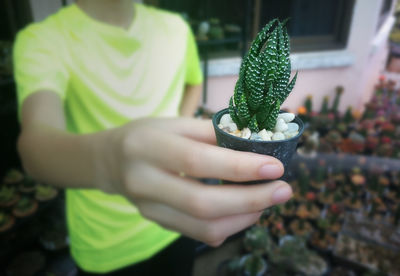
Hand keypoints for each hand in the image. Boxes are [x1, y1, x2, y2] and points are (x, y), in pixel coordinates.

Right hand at [102, 117, 291, 245]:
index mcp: (148, 147)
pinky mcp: (158, 223)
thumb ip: (213, 133)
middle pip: (201, 203)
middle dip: (250, 200)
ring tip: (268, 201)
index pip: (197, 161)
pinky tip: (245, 210)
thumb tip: (257, 144)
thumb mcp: (175, 123)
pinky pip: (199, 234)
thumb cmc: (149, 136)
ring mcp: (149, 209)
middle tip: (283, 191)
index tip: (275, 167)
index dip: (239, 167)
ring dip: (244, 217)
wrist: (111, 161)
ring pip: (203, 226)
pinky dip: (230, 225)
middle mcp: (144, 182)